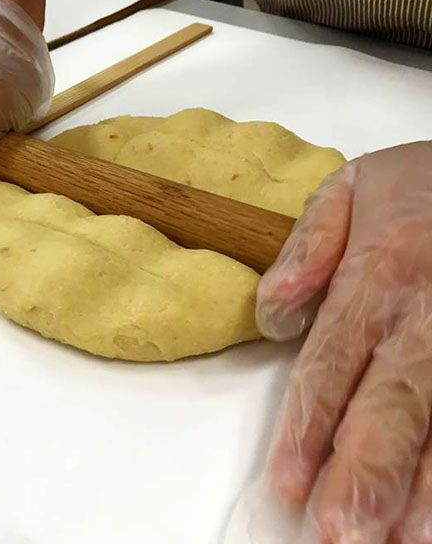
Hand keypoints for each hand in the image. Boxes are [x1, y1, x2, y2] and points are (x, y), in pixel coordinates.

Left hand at [258, 142, 431, 542]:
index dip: (308, 428)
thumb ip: (308, 243)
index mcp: (376, 277)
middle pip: (389, 406)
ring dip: (428, 488)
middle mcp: (425, 316)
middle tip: (340, 538)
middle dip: (365, 475)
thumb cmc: (427, 182)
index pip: (330, 366)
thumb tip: (273, 309)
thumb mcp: (353, 187)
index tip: (288, 486)